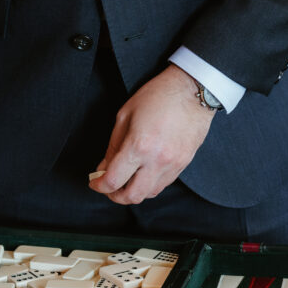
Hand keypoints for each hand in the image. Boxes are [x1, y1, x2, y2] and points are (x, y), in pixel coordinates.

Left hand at [89, 64, 214, 204]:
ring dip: (134, 191)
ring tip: (125, 180)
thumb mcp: (125, 116)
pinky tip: (142, 173)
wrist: (193, 91)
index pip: (113, 180)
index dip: (99, 185)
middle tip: (108, 187)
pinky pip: (163, 184)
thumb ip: (112, 146)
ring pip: (149, 193)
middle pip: (132, 196)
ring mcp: (173, 164)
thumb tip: (103, 167)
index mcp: (139, 146)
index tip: (94, 182)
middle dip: (115, 196)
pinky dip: (149, 184)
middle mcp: (157, 160)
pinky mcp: (183, 164)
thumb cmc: (158, 96)